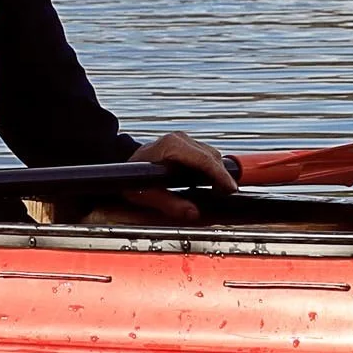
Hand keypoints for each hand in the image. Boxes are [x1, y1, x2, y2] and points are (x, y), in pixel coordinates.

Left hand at [122, 131, 238, 223]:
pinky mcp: (185, 144)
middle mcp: (178, 139)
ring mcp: (182, 139)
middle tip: (226, 194)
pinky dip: (211, 168)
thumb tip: (193, 213)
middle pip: (211, 155)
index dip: (219, 174)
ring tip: (219, 190)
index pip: (204, 159)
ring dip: (217, 171)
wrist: (122, 165)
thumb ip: (169, 204)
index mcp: (170, 146)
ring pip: (211, 154)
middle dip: (221, 175)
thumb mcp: (145, 195)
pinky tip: (210, 182)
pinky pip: (205, 155)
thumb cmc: (130, 178)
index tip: (230, 188)